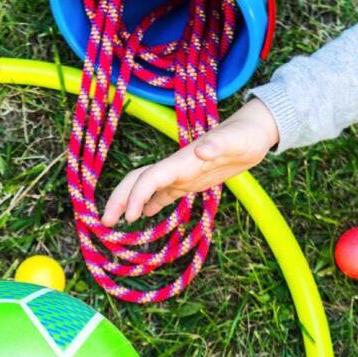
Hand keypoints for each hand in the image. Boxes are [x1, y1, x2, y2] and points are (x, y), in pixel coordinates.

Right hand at [102, 98, 278, 226]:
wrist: (253, 132)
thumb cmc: (245, 135)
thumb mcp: (235, 140)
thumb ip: (217, 143)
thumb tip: (202, 149)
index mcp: (181, 160)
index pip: (150, 177)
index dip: (137, 196)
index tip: (130, 217)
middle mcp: (174, 167)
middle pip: (137, 182)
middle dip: (119, 200)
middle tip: (105, 223)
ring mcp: (179, 175)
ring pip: (144, 189)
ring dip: (127, 203)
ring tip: (113, 224)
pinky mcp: (187, 181)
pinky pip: (162, 195)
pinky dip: (148, 206)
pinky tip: (142, 218)